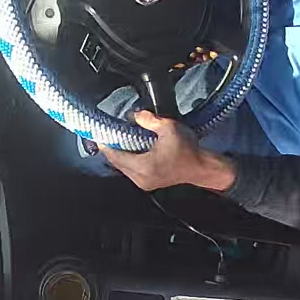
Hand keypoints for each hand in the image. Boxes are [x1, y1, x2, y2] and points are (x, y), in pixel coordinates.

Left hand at [99, 111, 235, 191]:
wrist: (201, 167)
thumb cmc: (187, 149)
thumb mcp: (168, 128)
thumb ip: (148, 120)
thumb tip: (134, 115)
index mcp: (143, 166)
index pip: (116, 157)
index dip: (106, 146)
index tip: (98, 135)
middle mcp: (140, 178)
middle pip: (117, 163)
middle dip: (111, 149)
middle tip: (107, 135)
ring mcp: (144, 183)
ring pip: (123, 168)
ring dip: (119, 155)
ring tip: (117, 140)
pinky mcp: (148, 183)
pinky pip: (130, 171)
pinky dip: (127, 160)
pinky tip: (129, 149)